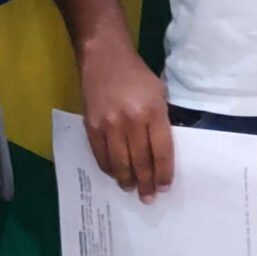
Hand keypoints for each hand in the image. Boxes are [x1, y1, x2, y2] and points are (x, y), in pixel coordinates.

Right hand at [80, 41, 174, 200]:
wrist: (104, 57)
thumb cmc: (137, 75)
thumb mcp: (159, 94)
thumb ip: (161, 122)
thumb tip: (161, 154)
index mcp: (153, 111)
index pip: (161, 151)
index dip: (164, 173)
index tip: (165, 187)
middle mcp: (131, 120)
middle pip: (140, 161)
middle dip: (146, 183)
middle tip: (148, 197)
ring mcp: (109, 124)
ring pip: (120, 163)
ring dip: (126, 180)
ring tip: (131, 189)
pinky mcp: (92, 126)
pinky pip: (101, 156)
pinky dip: (109, 168)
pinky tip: (115, 173)